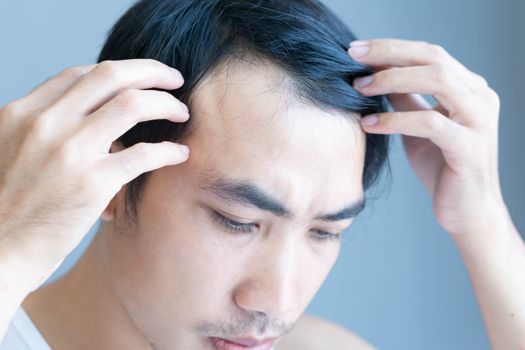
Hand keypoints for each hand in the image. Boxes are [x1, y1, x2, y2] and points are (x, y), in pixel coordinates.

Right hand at [0, 59, 189, 291]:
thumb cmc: (7, 208)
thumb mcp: (10, 150)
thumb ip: (44, 128)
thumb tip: (89, 117)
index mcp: (23, 112)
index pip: (80, 74)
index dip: (120, 70)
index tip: (142, 77)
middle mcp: (46, 124)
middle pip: (112, 76)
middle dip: (152, 71)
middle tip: (175, 79)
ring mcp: (70, 152)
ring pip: (133, 105)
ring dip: (166, 105)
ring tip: (182, 113)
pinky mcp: (93, 184)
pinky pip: (144, 154)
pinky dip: (169, 150)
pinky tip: (180, 154)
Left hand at [348, 39, 503, 235]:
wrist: (467, 212)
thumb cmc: (442, 168)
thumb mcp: (418, 127)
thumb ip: (405, 100)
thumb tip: (375, 75)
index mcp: (469, 88)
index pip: (429, 53)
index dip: (391, 47)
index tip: (356, 49)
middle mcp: (479, 97)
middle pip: (433, 57)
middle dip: (388, 53)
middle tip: (352, 57)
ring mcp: (478, 120)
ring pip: (438, 80)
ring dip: (392, 80)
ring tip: (358, 87)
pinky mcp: (469, 147)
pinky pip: (430, 123)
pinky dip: (395, 120)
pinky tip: (368, 124)